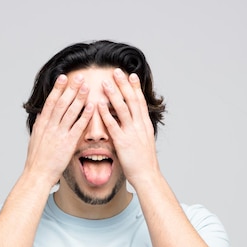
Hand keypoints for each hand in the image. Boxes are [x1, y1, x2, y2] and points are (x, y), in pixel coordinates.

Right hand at [25, 74, 93, 185]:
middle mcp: (50, 127)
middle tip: (79, 77)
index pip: (50, 101)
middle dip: (71, 89)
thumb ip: (40, 125)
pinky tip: (92, 107)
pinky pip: (78, 127)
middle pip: (61, 103)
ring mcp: (59, 134)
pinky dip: (85, 116)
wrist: (38, 174)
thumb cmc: (37, 160)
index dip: (57, 88)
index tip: (63, 77)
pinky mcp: (67, 144)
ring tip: (87, 87)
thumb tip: (42, 114)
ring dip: (79, 98)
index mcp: (42, 124)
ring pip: (70, 112)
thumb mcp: (35, 139)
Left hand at [98, 68, 159, 186]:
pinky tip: (99, 104)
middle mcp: (140, 126)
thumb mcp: (144, 141)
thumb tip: (133, 122)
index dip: (135, 87)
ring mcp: (131, 133)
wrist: (147, 175)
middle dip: (124, 85)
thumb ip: (138, 130)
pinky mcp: (123, 142)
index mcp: (145, 125)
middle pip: (132, 100)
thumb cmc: (144, 162)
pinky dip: (106, 113)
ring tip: (106, 82)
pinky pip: (113, 124)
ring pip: (123, 109)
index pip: (140, 101)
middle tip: (117, 71)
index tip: (131, 75)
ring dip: (114, 94)